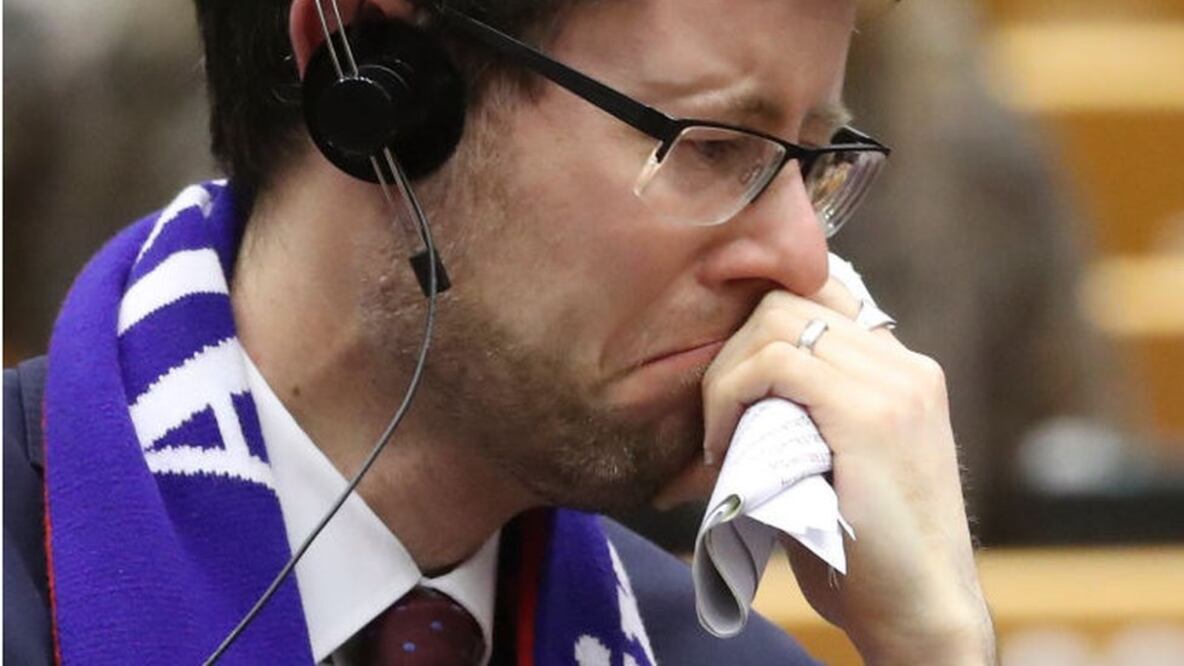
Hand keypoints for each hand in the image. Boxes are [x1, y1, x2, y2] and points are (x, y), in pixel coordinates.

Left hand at [655, 278, 995, 664]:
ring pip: (776, 323)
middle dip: (733, 350)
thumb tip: (734, 381)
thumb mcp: (833, 462)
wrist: (920, 613)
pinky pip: (776, 363)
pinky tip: (724, 447)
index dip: (757, 330)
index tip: (729, 390)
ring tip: (719, 436)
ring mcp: (896, 384)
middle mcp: (906, 365)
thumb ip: (804, 411)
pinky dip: (732, 395)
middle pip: (788, 300)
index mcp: (903, 372)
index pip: (818, 297)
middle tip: (716, 417)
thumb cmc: (865, 553)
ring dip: (727, 375)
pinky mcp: (872, 414)